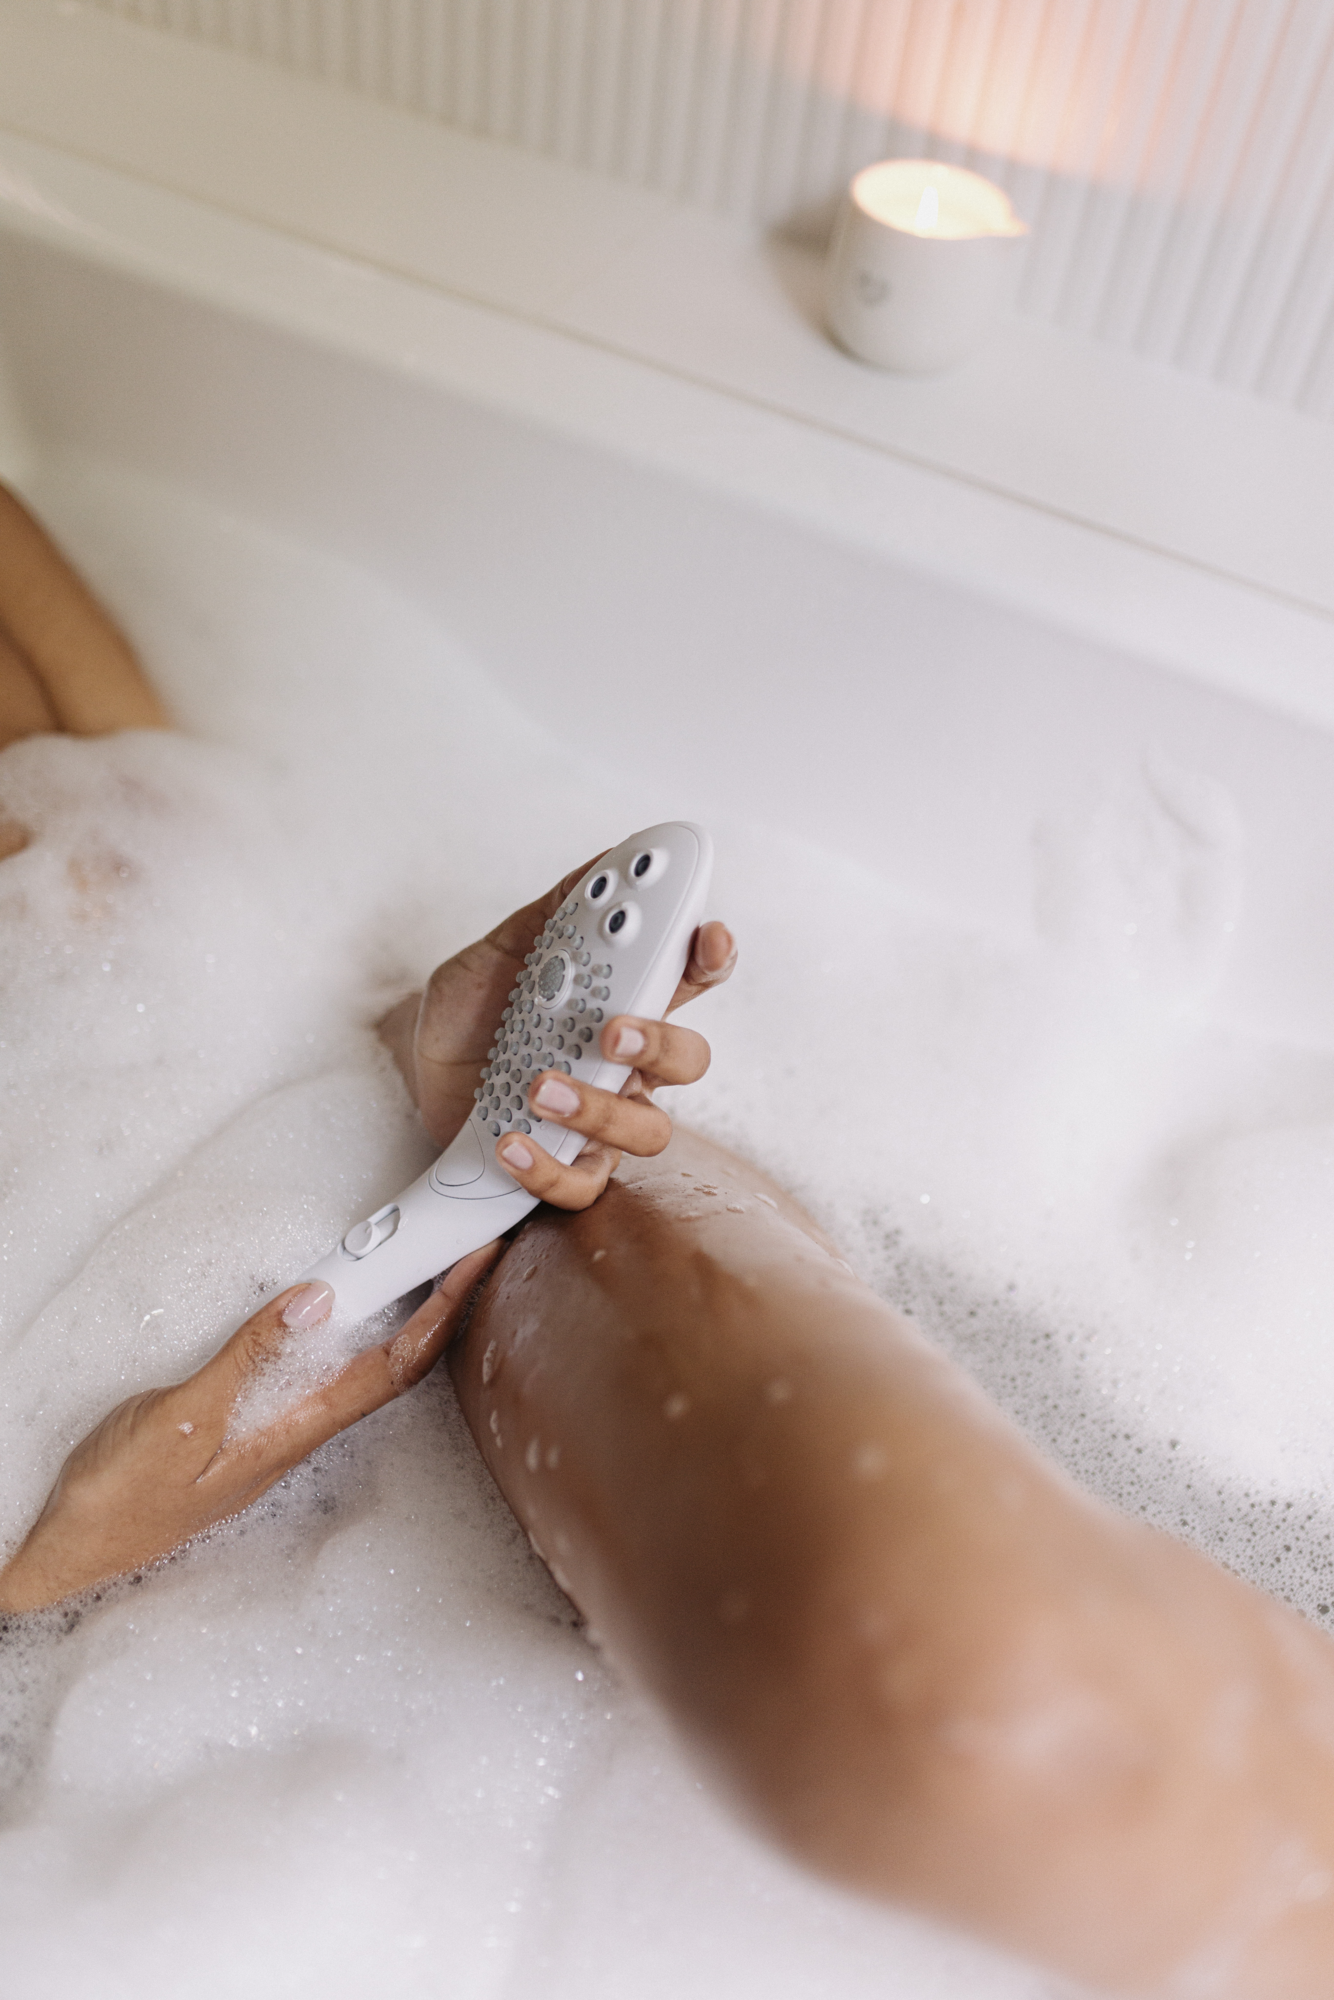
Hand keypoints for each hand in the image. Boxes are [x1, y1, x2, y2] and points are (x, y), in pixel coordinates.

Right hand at [0, 1247, 498, 1613]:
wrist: (76, 1551)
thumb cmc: (121, 1496)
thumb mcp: (182, 1418)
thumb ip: (249, 1359)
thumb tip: (317, 1302)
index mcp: (295, 1431)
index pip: (394, 1366)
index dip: (443, 1313)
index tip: (474, 1263)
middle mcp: (301, 1434)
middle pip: (395, 1368)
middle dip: (443, 1311)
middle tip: (468, 1253)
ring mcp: (281, 1433)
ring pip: (366, 1373)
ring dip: (407, 1322)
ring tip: (428, 1273)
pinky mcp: (255, 1429)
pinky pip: (327, 1377)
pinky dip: (356, 1336)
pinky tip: (349, 1318)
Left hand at [380, 862, 735, 1211]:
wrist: (418, 1070)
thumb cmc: (474, 1014)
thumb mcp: (501, 952)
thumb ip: (553, 916)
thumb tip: (602, 866)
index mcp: (624, 1001)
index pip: (690, 976)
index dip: (711, 955)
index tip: (706, 935)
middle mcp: (627, 1064)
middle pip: (689, 1060)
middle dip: (660, 1041)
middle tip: (612, 1028)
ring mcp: (603, 1121)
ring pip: (648, 1130)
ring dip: (600, 1109)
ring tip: (541, 1086)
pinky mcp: (567, 1167)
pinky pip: (581, 1184)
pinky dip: (548, 1167)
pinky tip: (511, 1139)